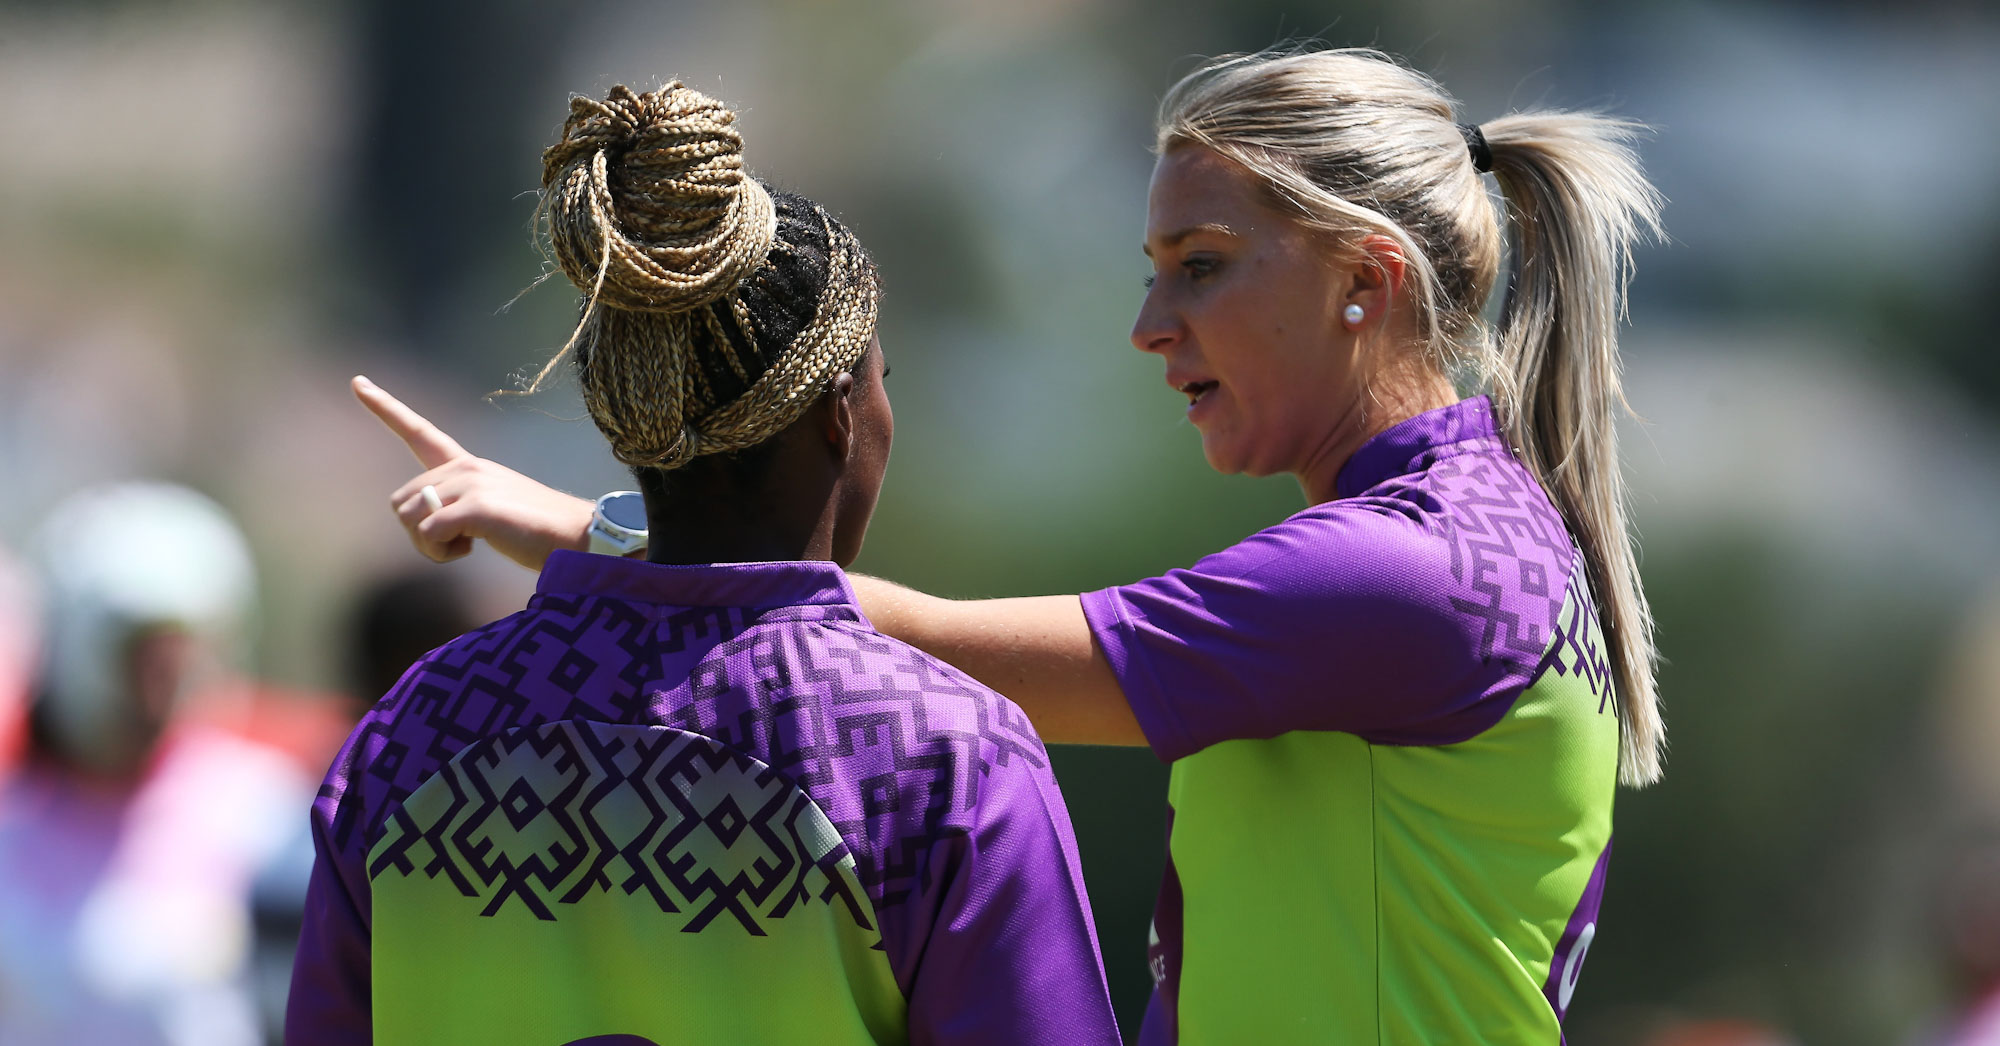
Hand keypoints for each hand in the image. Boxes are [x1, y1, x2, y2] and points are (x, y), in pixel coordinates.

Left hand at [352, 375, 594, 570]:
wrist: (577, 537)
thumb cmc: (536, 532)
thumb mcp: (491, 512)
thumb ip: (456, 507)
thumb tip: (425, 522)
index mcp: (467, 465)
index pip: (419, 431)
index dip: (385, 408)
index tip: (358, 382)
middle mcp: (465, 467)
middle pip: (400, 502)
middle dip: (420, 533)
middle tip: (459, 543)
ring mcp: (471, 483)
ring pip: (409, 519)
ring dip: (429, 546)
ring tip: (468, 545)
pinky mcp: (476, 507)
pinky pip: (428, 534)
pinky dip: (441, 552)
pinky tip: (472, 548)